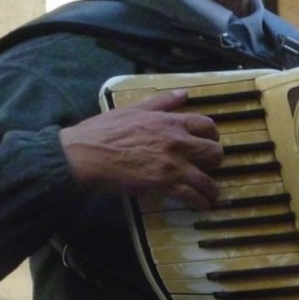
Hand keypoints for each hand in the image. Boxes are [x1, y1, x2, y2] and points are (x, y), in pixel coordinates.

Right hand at [60, 89, 222, 208]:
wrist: (84, 154)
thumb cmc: (102, 131)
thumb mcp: (133, 109)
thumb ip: (161, 103)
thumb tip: (183, 94)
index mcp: (169, 121)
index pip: (207, 126)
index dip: (212, 137)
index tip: (207, 144)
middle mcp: (177, 141)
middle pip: (214, 153)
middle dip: (214, 162)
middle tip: (206, 168)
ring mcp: (172, 164)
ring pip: (207, 179)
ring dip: (210, 189)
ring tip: (208, 195)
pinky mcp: (163, 184)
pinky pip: (192, 195)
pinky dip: (199, 202)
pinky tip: (198, 205)